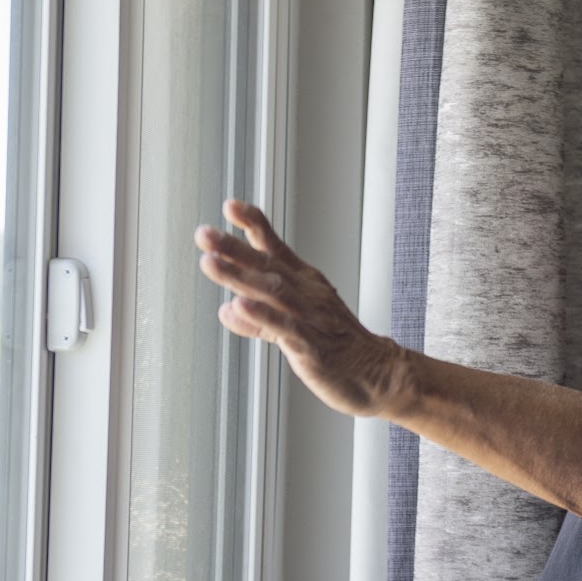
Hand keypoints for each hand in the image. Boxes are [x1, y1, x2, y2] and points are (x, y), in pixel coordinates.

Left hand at [194, 199, 403, 417]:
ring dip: (238, 274)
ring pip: (271, 290)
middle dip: (232, 248)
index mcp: (303, 283)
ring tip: (210, 261)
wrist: (376, 374)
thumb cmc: (337, 347)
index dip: (253, 225)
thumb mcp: (294, 325)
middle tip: (204, 234)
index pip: (275, 248)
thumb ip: (258, 317)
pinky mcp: (311, 346)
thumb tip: (227, 309)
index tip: (230, 206)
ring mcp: (309, 318)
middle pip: (266, 265)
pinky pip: (284, 328)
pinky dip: (261, 315)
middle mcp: (306, 294)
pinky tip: (239, 306)